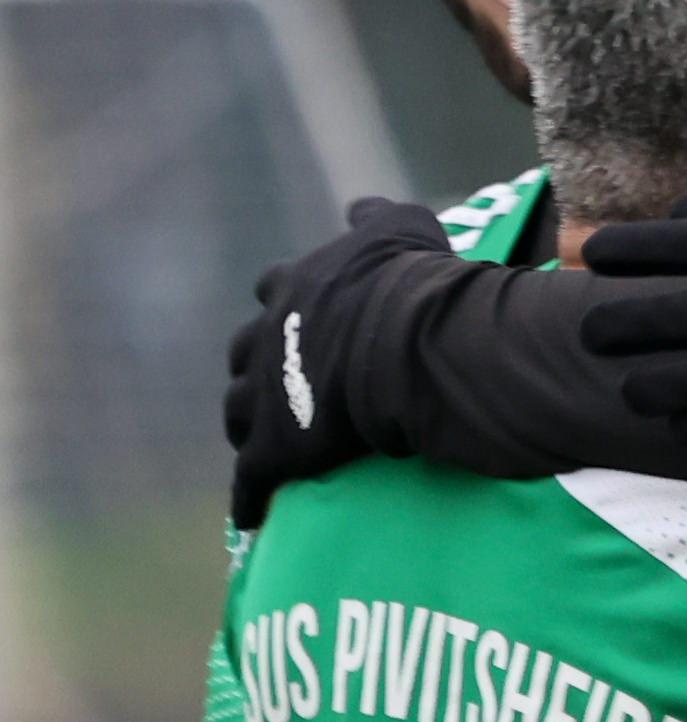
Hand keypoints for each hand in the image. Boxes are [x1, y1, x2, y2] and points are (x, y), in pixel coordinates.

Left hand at [225, 199, 458, 528]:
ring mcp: (265, 393)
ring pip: (239, 413)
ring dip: (248, 427)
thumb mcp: (402, 226)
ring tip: (260, 446)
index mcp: (294, 286)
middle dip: (256, 368)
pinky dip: (250, 497)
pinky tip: (252, 516)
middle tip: (275, 386)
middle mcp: (267, 336)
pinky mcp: (274, 449)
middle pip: (244, 354)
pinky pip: (252, 480)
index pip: (273, 291)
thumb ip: (376, 214)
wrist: (410, 346)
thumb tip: (359, 205)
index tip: (300, 319)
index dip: (287, 307)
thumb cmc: (413, 285)